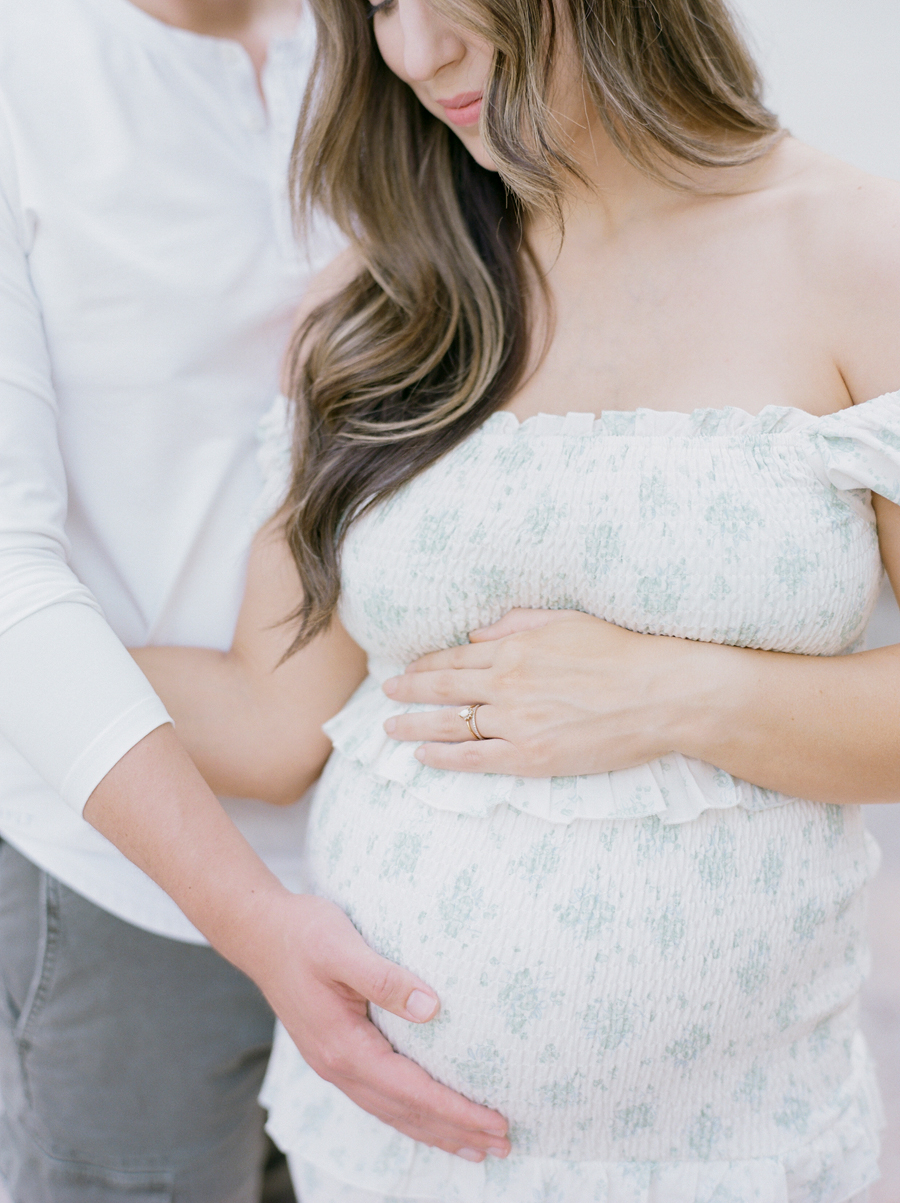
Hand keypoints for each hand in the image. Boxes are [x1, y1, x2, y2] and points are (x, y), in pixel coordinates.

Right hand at [84, 727, 509, 1161]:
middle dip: (455, 1132)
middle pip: (406, 1114)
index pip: (412, 1091)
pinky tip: (428, 1117)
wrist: (259, 931)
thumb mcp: (343, 945)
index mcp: (344, 1047)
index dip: (456, 1110)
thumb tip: (432, 1007)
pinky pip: (380, 1098)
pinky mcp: (336, 1053)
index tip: (496, 1122)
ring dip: (435, 1131)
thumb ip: (384, 977)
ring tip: (476, 1147)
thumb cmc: (303, 933)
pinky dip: (410, 1115)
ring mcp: (334, 1064)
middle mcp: (338, 1067)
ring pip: (392, 1112)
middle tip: (504, 1146)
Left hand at [382, 609, 716, 775]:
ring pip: (450, 724)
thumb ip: (518, 624)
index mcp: (515, 648)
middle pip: (443, 687)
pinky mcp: (530, 756)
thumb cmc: (621, 652)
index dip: (426, 664)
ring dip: (414, 726)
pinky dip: (442, 759)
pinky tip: (422, 758)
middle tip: (387, 694)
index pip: (456, 657)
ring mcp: (515, 722)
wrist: (659, 694)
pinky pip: (474, 759)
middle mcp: (506, 683)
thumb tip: (478, 633)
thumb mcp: (567, 620)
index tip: (408, 669)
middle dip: (409, 691)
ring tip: (390, 729)